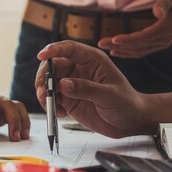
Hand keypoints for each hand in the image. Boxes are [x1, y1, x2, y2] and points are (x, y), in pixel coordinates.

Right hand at [36, 41, 155, 137]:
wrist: (129, 122)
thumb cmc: (126, 103)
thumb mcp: (109, 95)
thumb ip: (86, 89)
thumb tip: (63, 84)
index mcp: (92, 59)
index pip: (70, 48)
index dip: (54, 49)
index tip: (42, 55)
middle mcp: (79, 68)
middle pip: (53, 66)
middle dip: (44, 78)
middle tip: (43, 93)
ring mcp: (72, 83)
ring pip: (49, 82)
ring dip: (44, 94)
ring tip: (51, 107)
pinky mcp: (69, 99)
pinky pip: (52, 98)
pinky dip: (50, 106)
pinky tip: (60, 113)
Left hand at [98, 0, 171, 57]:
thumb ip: (165, 2)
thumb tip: (157, 12)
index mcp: (167, 28)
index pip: (145, 37)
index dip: (129, 40)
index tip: (114, 40)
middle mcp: (165, 39)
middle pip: (139, 46)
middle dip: (119, 46)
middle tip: (100, 43)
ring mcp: (162, 44)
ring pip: (139, 51)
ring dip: (121, 50)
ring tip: (104, 47)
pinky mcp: (158, 44)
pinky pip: (141, 51)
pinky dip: (128, 53)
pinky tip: (116, 52)